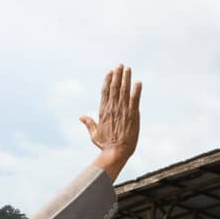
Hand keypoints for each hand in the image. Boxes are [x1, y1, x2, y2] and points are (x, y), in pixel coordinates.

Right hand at [82, 65, 141, 179]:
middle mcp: (112, 109)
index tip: (110, 72)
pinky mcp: (133, 115)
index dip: (108, 80)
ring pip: (124, 91)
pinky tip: (138, 82)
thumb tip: (81, 116)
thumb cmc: (106, 146)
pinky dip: (136, 90)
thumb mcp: (94, 134)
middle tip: (120, 65)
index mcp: (103, 112)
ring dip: (126, 78)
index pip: (105, 92)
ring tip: (128, 68)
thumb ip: (89, 123)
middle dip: (117, 75)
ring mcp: (123, 111)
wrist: (116, 152)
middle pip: (115, 88)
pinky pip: (135, 100)